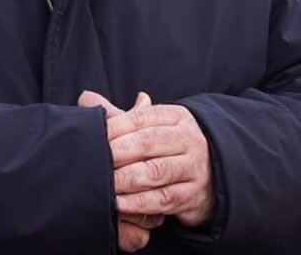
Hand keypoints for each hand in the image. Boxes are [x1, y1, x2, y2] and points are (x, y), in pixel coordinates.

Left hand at [107, 99, 214, 228]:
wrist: (214, 174)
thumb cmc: (171, 148)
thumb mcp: (153, 127)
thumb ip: (120, 116)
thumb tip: (86, 97)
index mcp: (177, 117)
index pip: (143, 117)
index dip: (116, 126)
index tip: (94, 136)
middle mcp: (189, 139)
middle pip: (149, 142)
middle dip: (119, 151)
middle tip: (95, 160)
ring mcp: (194, 167)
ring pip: (156, 171)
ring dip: (127, 179)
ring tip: (105, 184)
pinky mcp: (194, 194)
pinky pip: (164, 198)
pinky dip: (140, 202)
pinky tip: (120, 203)